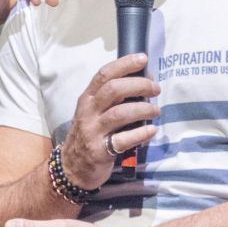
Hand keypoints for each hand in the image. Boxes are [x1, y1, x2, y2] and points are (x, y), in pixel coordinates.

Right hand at [59, 54, 159, 189]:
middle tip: (155, 89)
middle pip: (114, 90)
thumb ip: (111, 99)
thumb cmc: (88, 135)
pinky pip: (123, 140)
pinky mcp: (100, 151)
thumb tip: (142, 82)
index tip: (143, 59)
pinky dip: (140, 134)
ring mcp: (93, 131)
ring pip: (120, 113)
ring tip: (156, 110)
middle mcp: (88, 112)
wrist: (71, 167)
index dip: (124, 64)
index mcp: (87, 99)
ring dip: (143, 109)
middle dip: (139, 85)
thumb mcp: (92, 112)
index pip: (104, 74)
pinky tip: (151, 131)